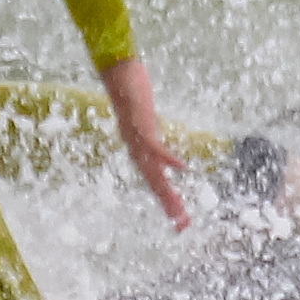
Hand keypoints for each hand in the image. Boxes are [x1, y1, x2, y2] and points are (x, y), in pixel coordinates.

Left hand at [100, 57, 190, 227]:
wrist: (116, 73)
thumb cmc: (130, 91)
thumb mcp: (143, 118)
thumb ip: (148, 131)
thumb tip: (153, 142)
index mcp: (140, 150)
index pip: (155, 180)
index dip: (166, 200)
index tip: (179, 219)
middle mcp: (137, 149)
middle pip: (155, 182)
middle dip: (169, 205)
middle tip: (182, 227)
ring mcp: (138, 139)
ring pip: (154, 171)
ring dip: (167, 191)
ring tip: (179, 210)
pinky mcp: (141, 125)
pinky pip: (156, 146)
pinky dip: (168, 158)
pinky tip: (182, 168)